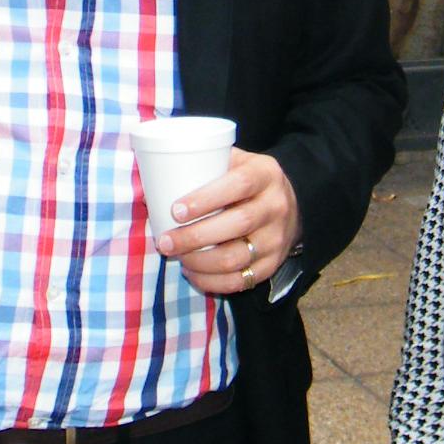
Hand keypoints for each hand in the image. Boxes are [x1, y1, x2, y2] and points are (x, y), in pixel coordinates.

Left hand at [154, 147, 301, 294]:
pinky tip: (193, 272)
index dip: (206, 198)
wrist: (290, 205)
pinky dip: (211, 281)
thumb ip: (206, 164)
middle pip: (237, 224)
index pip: (239, 184)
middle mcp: (275, 206)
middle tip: (165, 240)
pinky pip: (240, 280)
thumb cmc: (248, 181)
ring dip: (199, 262)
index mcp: (265, 175)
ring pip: (236, 257)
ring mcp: (276, 238)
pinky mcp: (272, 264)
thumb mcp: (236, 162)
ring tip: (176, 256)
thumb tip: (153, 179)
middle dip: (195, 237)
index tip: (176, 210)